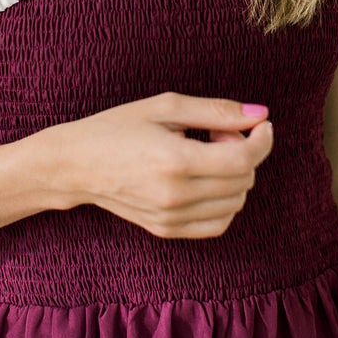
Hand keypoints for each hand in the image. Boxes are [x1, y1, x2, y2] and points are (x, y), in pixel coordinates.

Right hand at [55, 92, 272, 238]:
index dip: (262, 139)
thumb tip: (260, 113)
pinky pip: (217, 223)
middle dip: (245, 152)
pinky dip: (224, 202)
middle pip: (244, 181)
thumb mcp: (166, 107)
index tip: (260, 123)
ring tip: (206, 154)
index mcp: (176, 160)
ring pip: (236, 203)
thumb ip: (216, 111)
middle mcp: (176, 195)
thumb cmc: (117, 127)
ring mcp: (171, 217)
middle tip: (218, 133)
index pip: (243, 160)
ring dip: (235, 177)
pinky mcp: (166, 230)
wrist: (75, 164)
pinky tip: (205, 179)